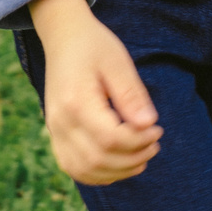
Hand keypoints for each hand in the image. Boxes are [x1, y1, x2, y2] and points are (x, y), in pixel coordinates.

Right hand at [27, 0, 160, 184]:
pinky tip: (120, 162)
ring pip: (85, 170)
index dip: (139, 141)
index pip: (111, 138)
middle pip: (99, 159)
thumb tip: (149, 124)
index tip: (157, 128)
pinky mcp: (55, 135)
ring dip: (118, 171)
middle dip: (133, 158)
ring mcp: (54, 130)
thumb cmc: (94, 46)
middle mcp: (60, 121)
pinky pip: (74, 168)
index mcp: (76, 101)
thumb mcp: (118, 63)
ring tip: (141, 155)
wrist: (63, 37)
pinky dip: (98, 173)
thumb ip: (132, 95)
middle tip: (154, 142)